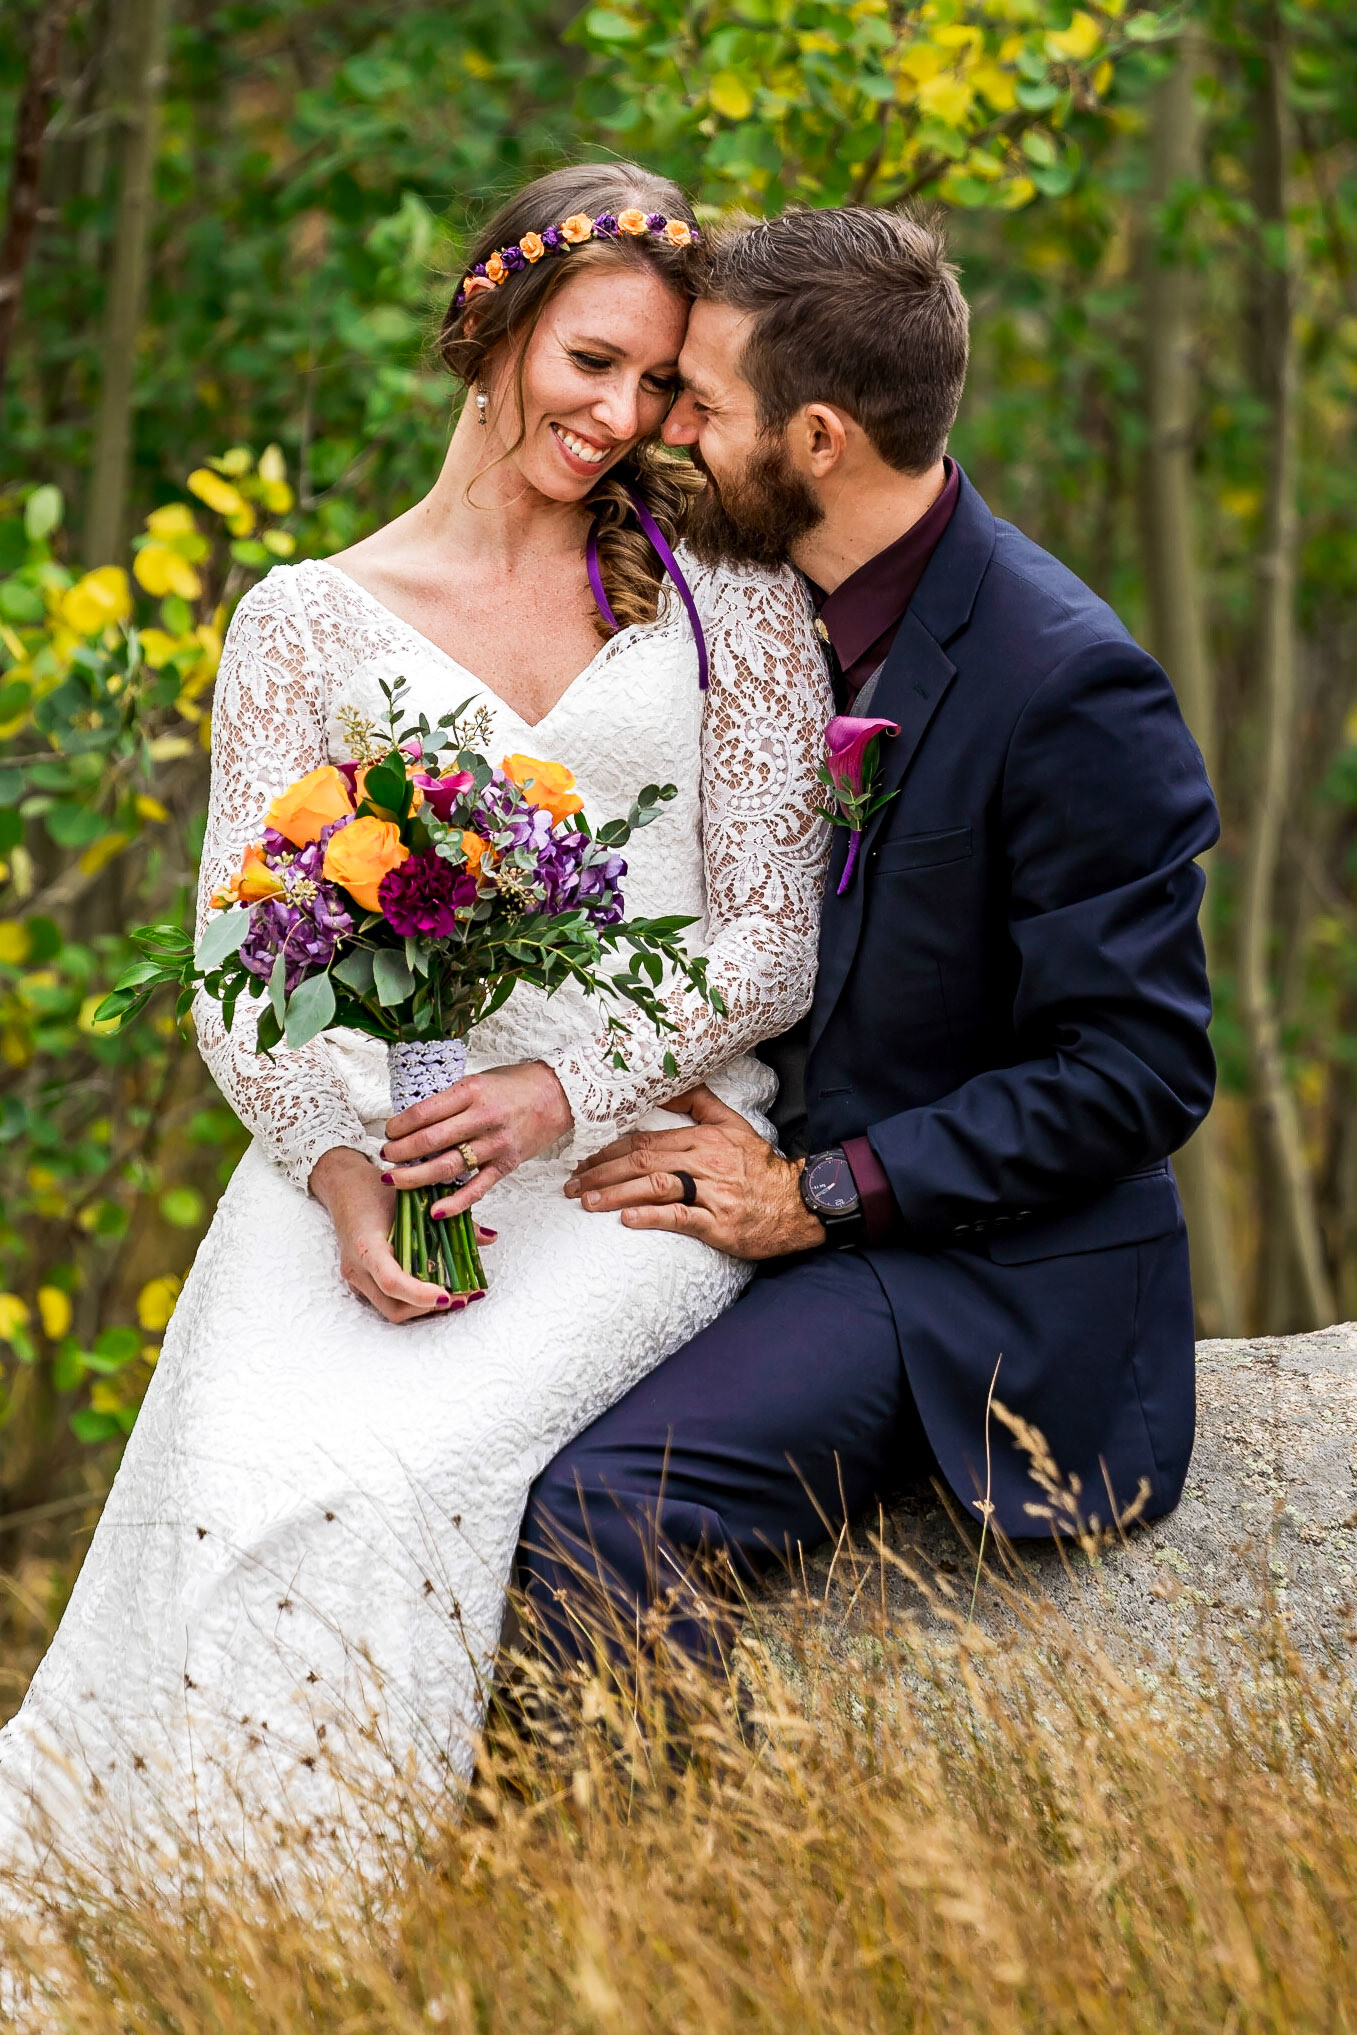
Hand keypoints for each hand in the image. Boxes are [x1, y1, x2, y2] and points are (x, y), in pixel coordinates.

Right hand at [310, 1147, 496, 1321]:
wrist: (344, 1186)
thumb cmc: (377, 1188)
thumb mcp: (414, 1197)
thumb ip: (450, 1219)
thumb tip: (489, 1238)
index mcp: (367, 1245)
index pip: (392, 1281)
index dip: (420, 1294)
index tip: (447, 1295)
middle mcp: (358, 1267)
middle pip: (393, 1307)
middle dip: (428, 1308)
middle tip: (462, 1297)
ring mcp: (357, 1277)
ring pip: (390, 1309)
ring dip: (423, 1308)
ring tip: (455, 1295)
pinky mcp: (362, 1280)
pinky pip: (387, 1300)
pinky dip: (413, 1300)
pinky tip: (436, 1288)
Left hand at [379, 1059, 573, 1221]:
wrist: (558, 1094)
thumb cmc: (514, 1085)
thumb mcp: (477, 1081)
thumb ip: (449, 1101)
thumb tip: (413, 1120)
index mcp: (470, 1092)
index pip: (424, 1112)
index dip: (399, 1126)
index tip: (388, 1132)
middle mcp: (482, 1118)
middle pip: (430, 1141)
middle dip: (400, 1152)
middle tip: (385, 1157)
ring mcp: (495, 1144)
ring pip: (447, 1167)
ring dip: (415, 1177)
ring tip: (394, 1179)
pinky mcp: (506, 1165)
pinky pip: (477, 1188)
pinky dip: (455, 1202)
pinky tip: (434, 1210)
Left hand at [564, 1084, 825, 1260]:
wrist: (799, 1202)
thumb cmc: (759, 1166)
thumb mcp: (732, 1124)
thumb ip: (698, 1102)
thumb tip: (666, 1086)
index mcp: (703, 1138)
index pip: (645, 1141)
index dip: (609, 1150)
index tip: (584, 1161)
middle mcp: (705, 1162)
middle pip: (641, 1162)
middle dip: (601, 1173)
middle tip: (572, 1185)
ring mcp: (712, 1193)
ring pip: (654, 1187)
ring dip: (615, 1194)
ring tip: (587, 1202)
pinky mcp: (719, 1223)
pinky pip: (680, 1217)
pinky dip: (651, 1217)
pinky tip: (626, 1219)